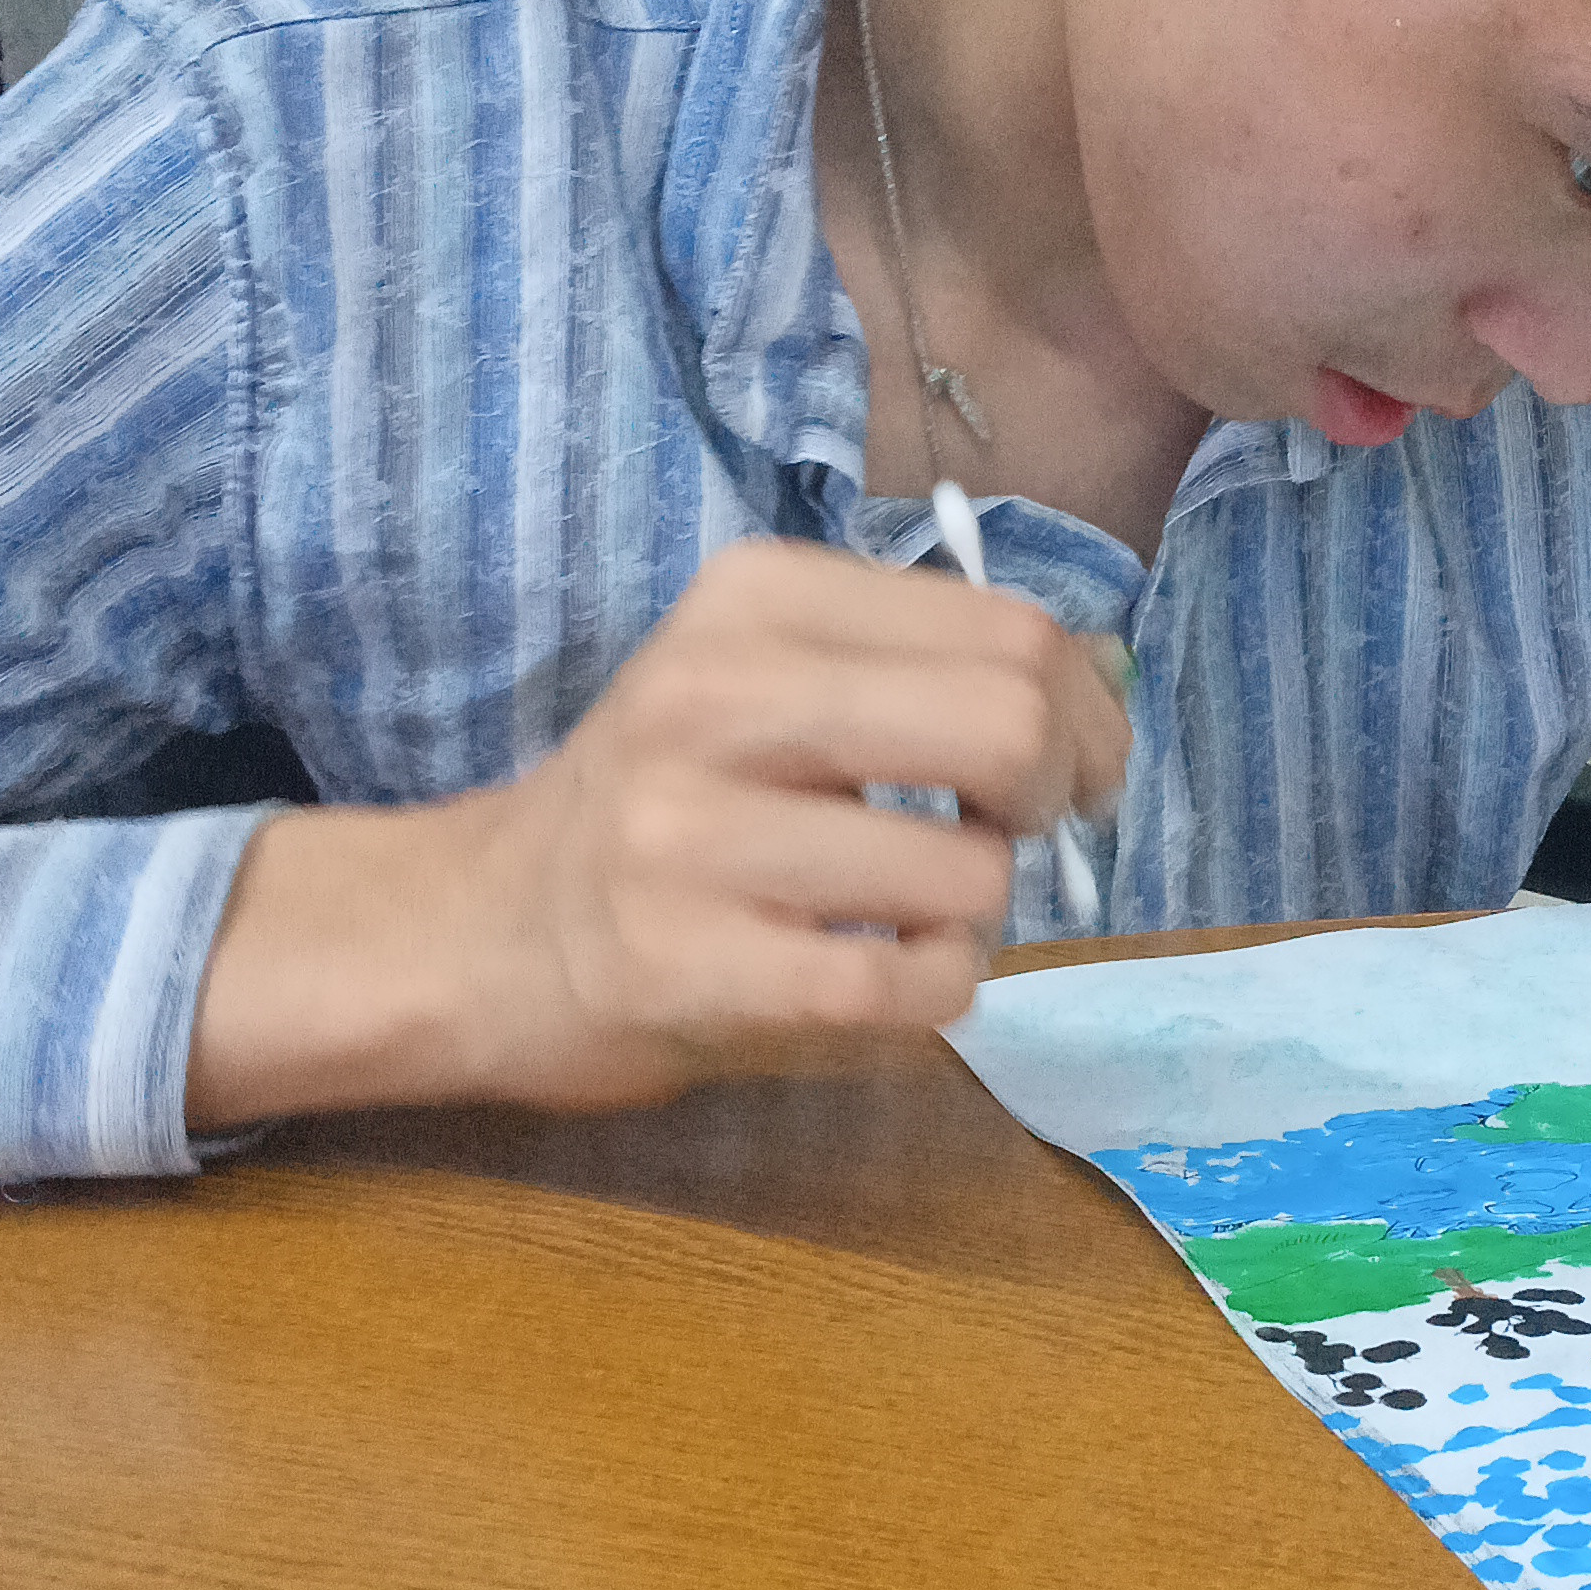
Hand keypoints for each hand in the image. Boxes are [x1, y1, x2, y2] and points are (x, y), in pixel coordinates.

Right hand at [183, 541, 1128, 1124]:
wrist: (483, 931)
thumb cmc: (666, 802)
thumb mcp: (767, 675)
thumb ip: (923, 662)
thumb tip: (1107, 685)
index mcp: (753, 597)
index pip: (1010, 630)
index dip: (1086, 712)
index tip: (1067, 766)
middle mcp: (715, 694)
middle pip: (1008, 726)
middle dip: (1058, 795)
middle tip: (1016, 835)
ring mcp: (691, 835)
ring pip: (969, 874)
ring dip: (979, 915)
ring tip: (908, 915)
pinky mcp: (690, 967)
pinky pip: (911, 986)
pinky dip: (935, 991)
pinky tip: (881, 978)